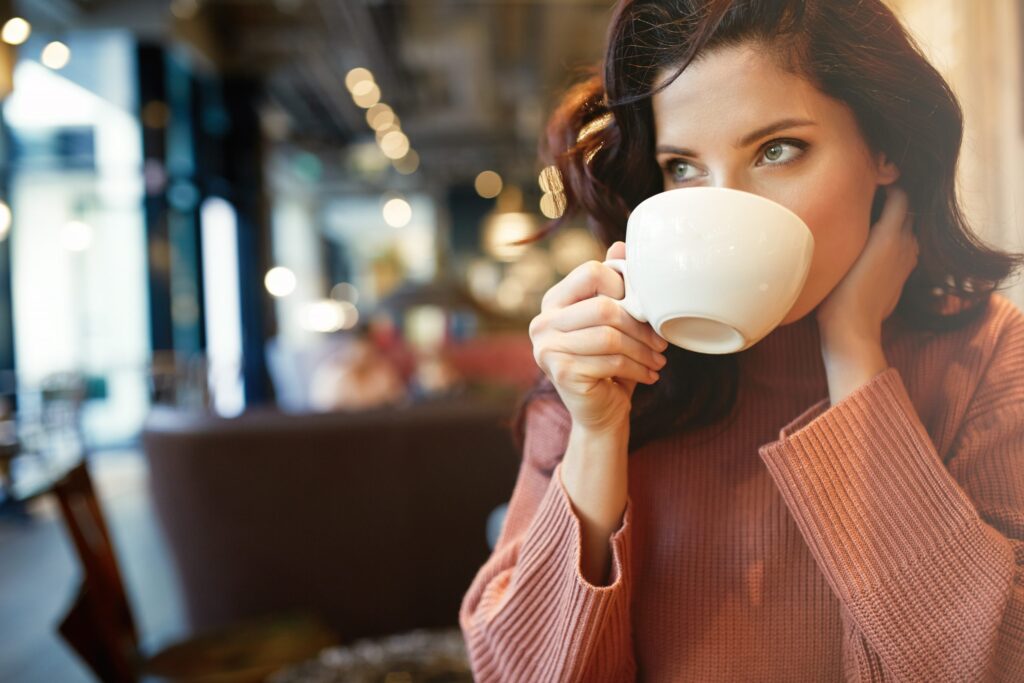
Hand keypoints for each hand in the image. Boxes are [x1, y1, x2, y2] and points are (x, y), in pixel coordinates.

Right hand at [529, 241, 668, 433]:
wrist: (600, 412)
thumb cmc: (610, 364)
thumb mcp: (615, 322)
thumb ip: (614, 285)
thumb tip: (621, 245)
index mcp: (553, 302)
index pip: (592, 272)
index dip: (625, 287)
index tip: (643, 310)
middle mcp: (542, 322)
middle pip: (604, 307)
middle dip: (640, 325)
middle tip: (661, 341)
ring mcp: (546, 348)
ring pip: (610, 336)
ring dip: (643, 350)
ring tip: (658, 359)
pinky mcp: (559, 372)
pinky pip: (609, 361)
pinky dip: (638, 368)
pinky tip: (650, 375)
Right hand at [815, 185, 919, 346]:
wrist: (852, 327)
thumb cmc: (838, 291)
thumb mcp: (842, 251)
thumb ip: (854, 226)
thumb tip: (853, 207)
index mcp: (890, 234)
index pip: (902, 197)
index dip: (891, 188)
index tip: (874, 185)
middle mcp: (905, 244)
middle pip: (908, 214)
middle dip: (895, 206)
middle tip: (871, 204)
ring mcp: (907, 262)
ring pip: (908, 233)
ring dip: (896, 226)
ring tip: (872, 227)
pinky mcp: (903, 277)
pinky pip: (905, 251)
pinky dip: (895, 245)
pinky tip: (875, 252)